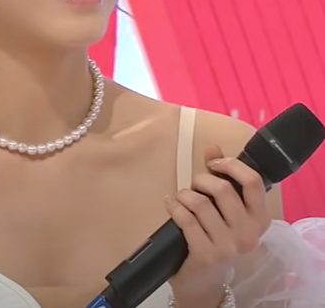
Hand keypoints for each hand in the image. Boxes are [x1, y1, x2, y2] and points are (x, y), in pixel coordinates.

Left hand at [164, 145, 270, 307]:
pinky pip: (186, 219)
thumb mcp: (223, 208)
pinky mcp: (207, 255)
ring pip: (201, 202)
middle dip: (201, 180)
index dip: (231, 165)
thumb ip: (221, 176)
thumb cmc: (214, 238)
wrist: (203, 282)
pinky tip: (171, 205)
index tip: (214, 163)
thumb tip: (212, 147)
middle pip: (222, 189)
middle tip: (193, 186)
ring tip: (180, 199)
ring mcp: (229, 247)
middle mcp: (249, 234)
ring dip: (184, 195)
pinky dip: (174, 206)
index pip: (253, 181)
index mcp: (259, 219)